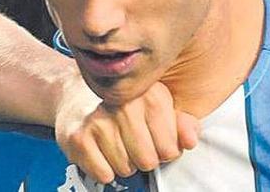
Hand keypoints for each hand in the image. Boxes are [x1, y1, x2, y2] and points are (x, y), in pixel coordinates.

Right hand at [53, 80, 200, 183]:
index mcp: (152, 95)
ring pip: (126, 168)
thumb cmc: (126, 107)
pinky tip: (102, 151)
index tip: (156, 141)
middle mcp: (125, 105)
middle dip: (145, 159)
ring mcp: (100, 120)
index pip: (171, 148)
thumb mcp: (161, 108)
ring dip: (124, 163)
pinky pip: (104, 174)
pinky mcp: (79, 137)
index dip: (165, 151)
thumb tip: (191, 140)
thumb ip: (183, 124)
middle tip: (136, 145)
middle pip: (148, 161)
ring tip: (118, 144)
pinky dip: (105, 170)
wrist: (79, 97)